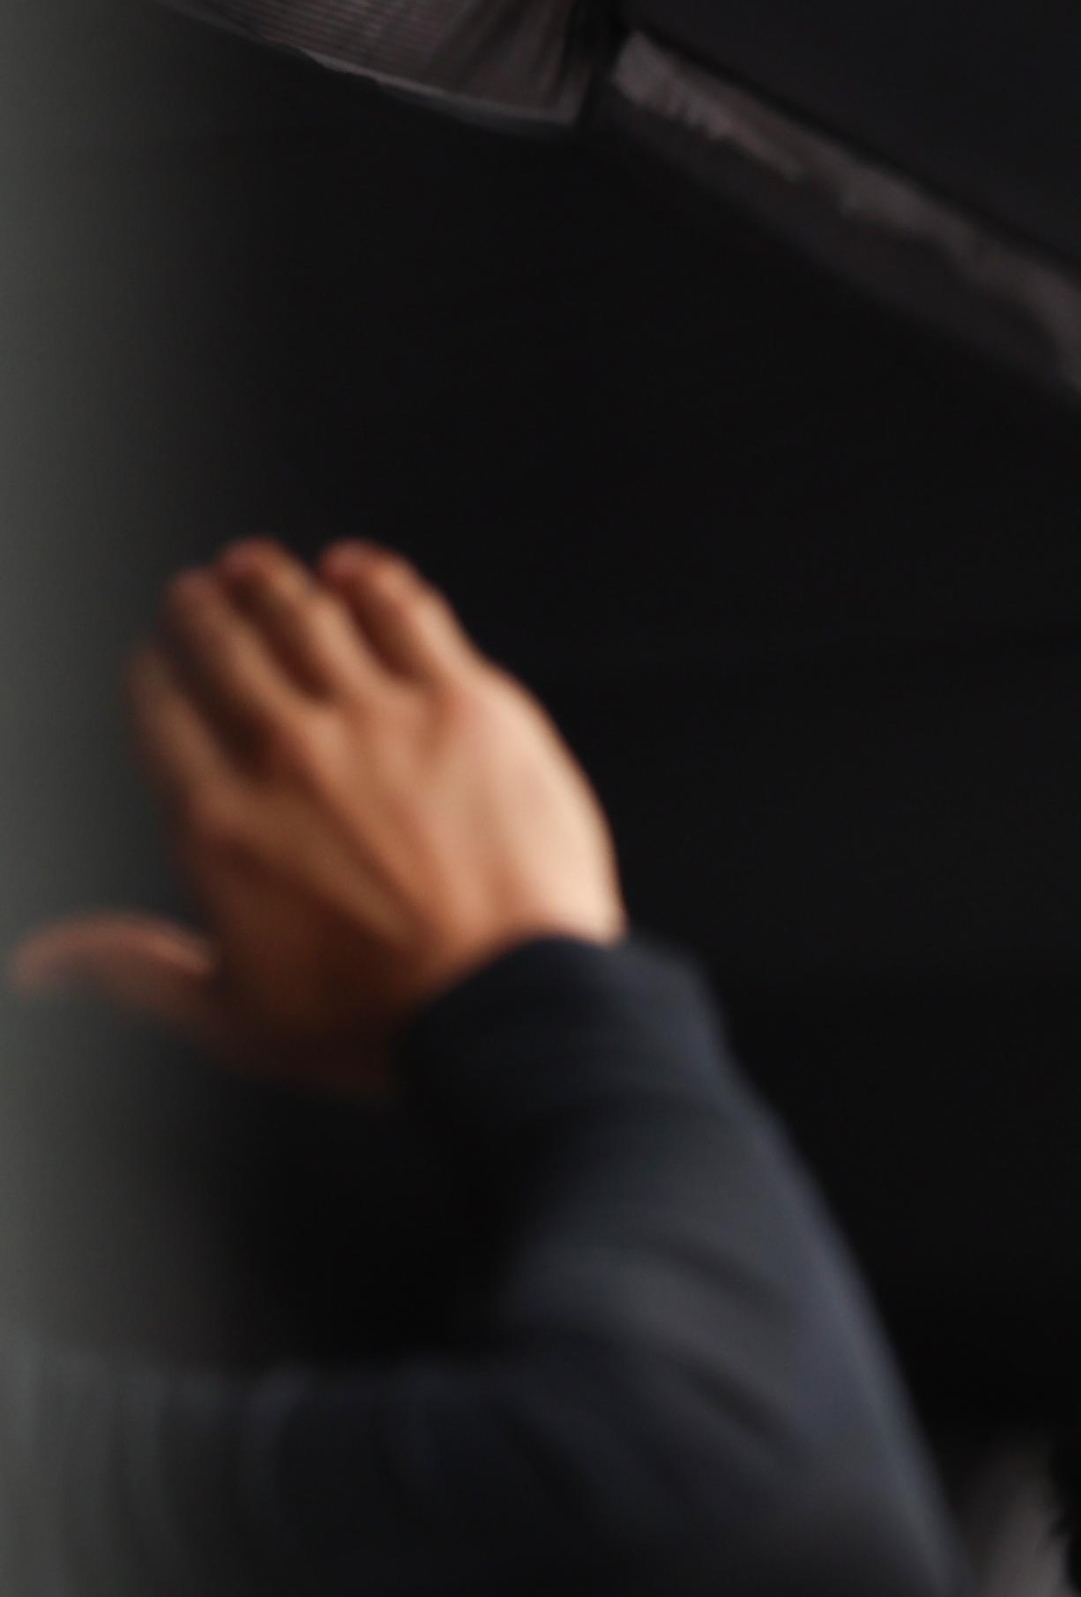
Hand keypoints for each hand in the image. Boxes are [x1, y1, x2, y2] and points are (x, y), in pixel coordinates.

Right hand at [9, 541, 618, 1092]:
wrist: (516, 1015)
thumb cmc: (383, 1027)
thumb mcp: (233, 1016)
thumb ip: (131, 971)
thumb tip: (36, 963)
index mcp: (217, 820)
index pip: (157, 704)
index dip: (152, 668)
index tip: (156, 657)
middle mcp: (287, 754)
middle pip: (220, 643)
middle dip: (199, 609)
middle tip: (197, 593)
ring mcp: (380, 722)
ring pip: (303, 612)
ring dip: (269, 581)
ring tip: (256, 569)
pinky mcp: (469, 707)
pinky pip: (406, 612)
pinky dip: (371, 580)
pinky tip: (354, 571)